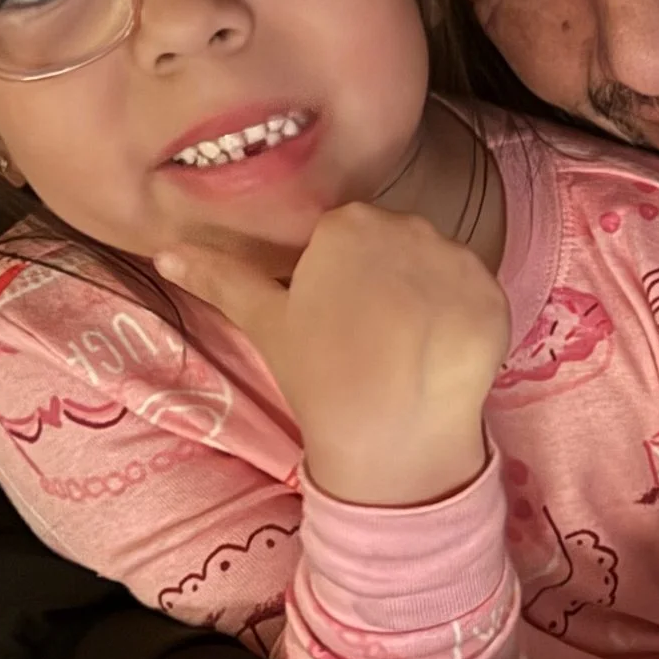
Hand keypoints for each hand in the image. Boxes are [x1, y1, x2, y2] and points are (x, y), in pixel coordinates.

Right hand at [158, 197, 510, 504]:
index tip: (332, 319)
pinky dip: (461, 322)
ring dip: (424, 299)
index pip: (342, 235)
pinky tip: (439, 357)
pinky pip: (475, 297)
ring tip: (404, 351)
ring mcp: (458, 260)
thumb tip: (164, 250)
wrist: (392, 434)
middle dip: (381, 281)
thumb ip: (219, 278)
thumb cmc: (320, 376)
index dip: (335, 278)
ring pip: (435, 268)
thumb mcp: (265, 323)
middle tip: (366, 340)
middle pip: (392, 244)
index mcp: (348, 224)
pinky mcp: (494, 296)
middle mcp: (408, 226)